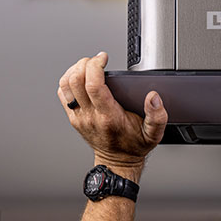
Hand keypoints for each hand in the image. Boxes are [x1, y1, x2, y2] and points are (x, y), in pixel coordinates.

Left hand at [57, 52, 167, 167]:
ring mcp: (79, 117)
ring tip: (88, 67)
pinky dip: (68, 80)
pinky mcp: (74, 117)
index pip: (93, 85)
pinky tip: (80, 78)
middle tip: (97, 61)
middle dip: (85, 63)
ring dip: (74, 70)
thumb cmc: (133, 147)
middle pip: (76, 80)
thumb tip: (154, 97)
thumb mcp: (153, 135)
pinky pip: (62, 93)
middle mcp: (91, 116)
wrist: (118, 162)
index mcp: (109, 117)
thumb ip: (158, 116)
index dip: (96, 65)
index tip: (103, 58)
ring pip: (65, 84)